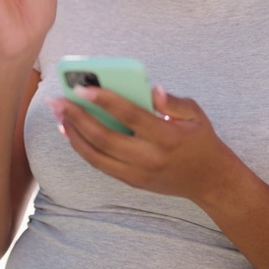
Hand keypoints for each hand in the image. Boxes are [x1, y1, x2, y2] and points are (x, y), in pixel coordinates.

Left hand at [50, 85, 241, 203]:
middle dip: (78, 118)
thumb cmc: (201, 140)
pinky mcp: (132, 181)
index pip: (130, 116)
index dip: (104, 100)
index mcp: (167, 137)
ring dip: (74, 135)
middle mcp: (150, 158)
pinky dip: (83, 149)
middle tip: (58, 100)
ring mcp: (139, 173)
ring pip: (97, 156)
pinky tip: (72, 133)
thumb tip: (152, 89)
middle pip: (105, 138)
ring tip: (59, 115)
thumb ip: (173, 101)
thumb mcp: (196, 114)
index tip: (82, 87)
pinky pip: (101, 165)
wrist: (209, 180)